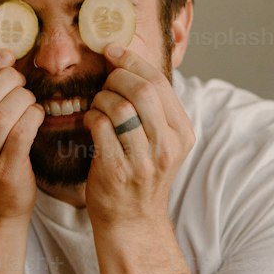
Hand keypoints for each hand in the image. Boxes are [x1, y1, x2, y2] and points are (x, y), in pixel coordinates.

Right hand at [0, 49, 43, 222]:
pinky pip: (22, 133)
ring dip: (22, 98)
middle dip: (9, 80)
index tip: (7, 57)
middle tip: (21, 82)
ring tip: (28, 100)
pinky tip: (36, 116)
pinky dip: (33, 117)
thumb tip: (1, 59)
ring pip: (2, 113)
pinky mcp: (5, 174)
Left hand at [82, 46, 194, 228]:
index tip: (112, 50)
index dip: (132, 61)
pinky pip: (100, 127)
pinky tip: (90, 123)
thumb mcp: (161, 143)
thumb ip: (153, 110)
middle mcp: (167, 146)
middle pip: (141, 91)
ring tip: (98, 107)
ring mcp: (143, 160)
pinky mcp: (117, 171)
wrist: (132, 223)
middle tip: (105, 83)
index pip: (159, 83)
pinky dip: (91, 118)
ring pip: (119, 107)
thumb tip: (126, 63)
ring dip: (101, 100)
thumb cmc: (141, 176)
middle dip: (116, 78)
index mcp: (182, 133)